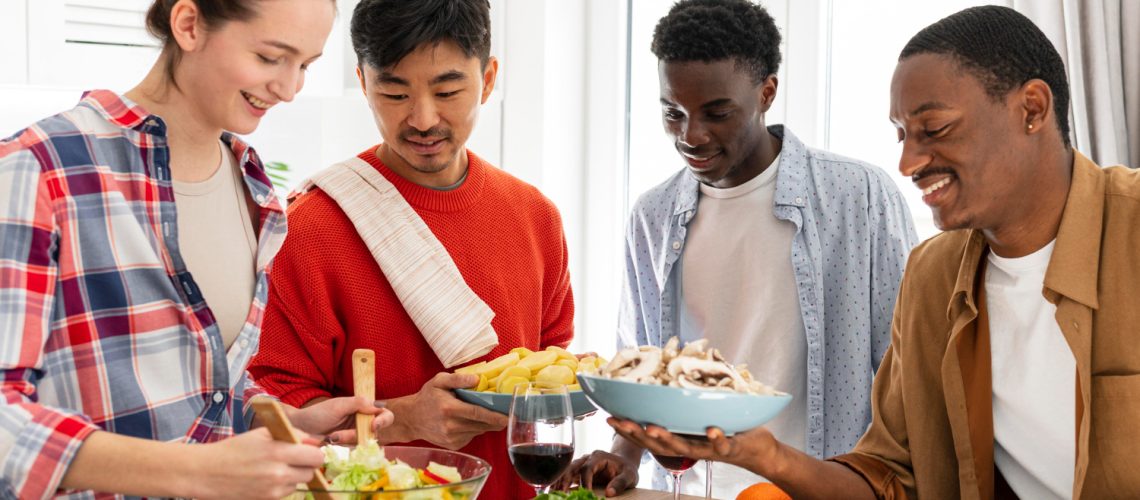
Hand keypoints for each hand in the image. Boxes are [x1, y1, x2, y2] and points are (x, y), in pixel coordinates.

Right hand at [188, 428, 323, 499]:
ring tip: (274, 467)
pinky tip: (266, 478)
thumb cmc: (234, 449)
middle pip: (311, 472)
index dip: (314, 452)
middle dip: (306, 464)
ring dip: (293, 475)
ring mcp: (274, 490)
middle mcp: (279, 473)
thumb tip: (315, 440)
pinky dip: (282, 486)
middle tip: (293, 458)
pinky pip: (286, 492)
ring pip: (299, 483)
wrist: (207, 472)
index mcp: (278, 452)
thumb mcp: (263, 433)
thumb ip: (293, 434)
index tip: (306, 449)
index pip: (316, 456)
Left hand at [284, 396, 393, 444]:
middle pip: (374, 432)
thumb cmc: (318, 413)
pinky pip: (353, 448)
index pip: (384, 414)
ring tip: (331, 436)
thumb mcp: (338, 405)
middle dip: (356, 434)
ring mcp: (355, 434)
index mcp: (363, 408)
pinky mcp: (347, 445)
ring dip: (347, 440)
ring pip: (363, 442)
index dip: (383, 420)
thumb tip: (377, 407)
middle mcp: (362, 421)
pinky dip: (342, 445)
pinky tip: (330, 440)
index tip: (373, 425)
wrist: (300, 428)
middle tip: (339, 435)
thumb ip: (358, 403)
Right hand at [384, 372, 508, 449]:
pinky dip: (475, 429)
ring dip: (485, 424)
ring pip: (478, 431)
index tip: (509, 416)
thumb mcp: (439, 381)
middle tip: (507, 414)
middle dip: (496, 420)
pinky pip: (471, 436)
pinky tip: (469, 421)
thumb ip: (458, 378)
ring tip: (487, 414)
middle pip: (481, 424)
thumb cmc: (427, 397)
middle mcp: (451, 426)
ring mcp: (452, 438)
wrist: (411, 418)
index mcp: (449, 409)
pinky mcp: (453, 445)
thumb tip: (477, 379)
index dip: (495, 416)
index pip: (477, 413)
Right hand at [552, 450, 638, 495]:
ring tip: (551, 492)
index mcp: (598, 457)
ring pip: (567, 471)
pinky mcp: (579, 474)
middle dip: (564, 479)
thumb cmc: (626, 470)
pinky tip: (553, 491)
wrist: (624, 466)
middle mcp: (587, 459)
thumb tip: (609, 493)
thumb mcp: (629, 476)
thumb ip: (620, 483)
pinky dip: (561, 484)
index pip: (587, 468)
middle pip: (572, 467)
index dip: (585, 480)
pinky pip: (568, 478)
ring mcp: (582, 465)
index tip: (586, 492)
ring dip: (559, 481)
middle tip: (559, 491)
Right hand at [607, 417, 779, 476]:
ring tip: (654, 427)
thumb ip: (682, 403)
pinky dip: (716, 438)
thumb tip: (665, 370)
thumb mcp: (699, 415)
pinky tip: (711, 430)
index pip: (649, 436)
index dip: (628, 429)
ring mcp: (709, 449)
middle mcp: (690, 447)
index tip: (609, 417)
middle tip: (621, 422)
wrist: (757, 449)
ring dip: (668, 438)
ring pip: (685, 447)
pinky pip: (722, 445)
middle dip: (638, 434)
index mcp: (680, 438)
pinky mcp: (730, 447)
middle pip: (659, 444)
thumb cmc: (726, 428)